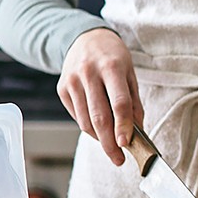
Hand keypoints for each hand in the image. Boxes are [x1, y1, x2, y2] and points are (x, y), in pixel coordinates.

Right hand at [57, 27, 142, 165]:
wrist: (85, 37)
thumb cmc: (112, 56)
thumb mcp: (129, 72)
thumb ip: (133, 100)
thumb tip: (136, 130)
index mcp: (111, 66)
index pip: (119, 102)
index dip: (123, 125)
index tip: (127, 145)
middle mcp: (89, 73)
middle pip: (100, 117)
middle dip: (110, 143)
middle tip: (119, 159)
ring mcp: (72, 81)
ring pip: (86, 121)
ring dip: (100, 139)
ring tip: (111, 145)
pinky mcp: (61, 89)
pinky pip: (77, 116)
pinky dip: (89, 127)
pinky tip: (98, 128)